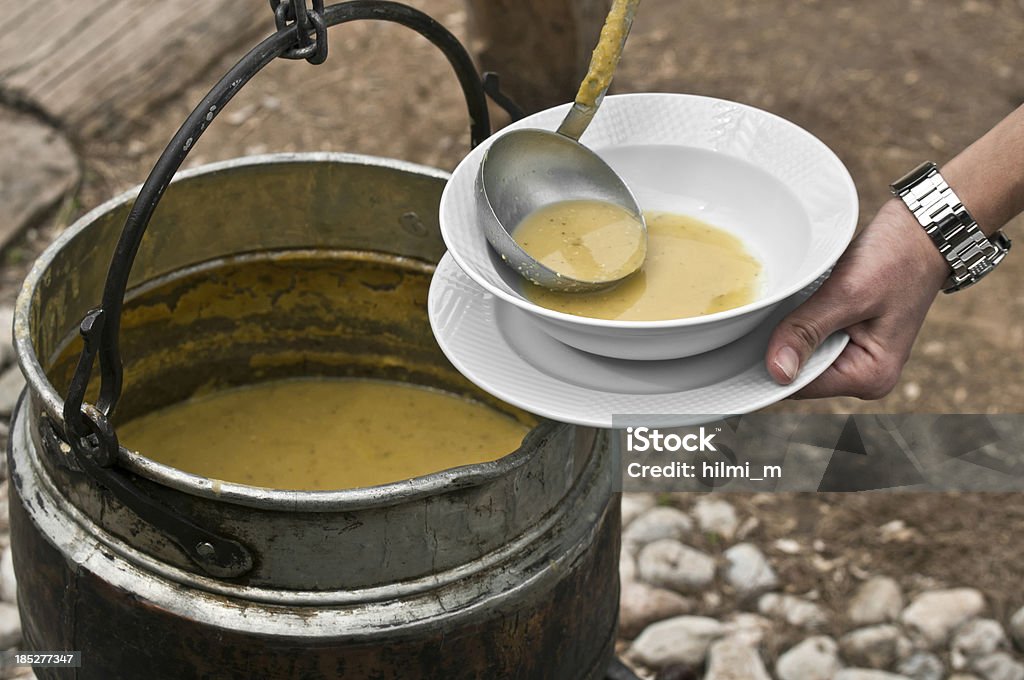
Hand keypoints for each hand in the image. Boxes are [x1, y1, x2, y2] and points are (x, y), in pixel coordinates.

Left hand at [765, 199, 951, 398]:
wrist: (925, 230)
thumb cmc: (897, 258)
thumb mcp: (848, 294)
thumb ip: (808, 332)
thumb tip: (777, 372)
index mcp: (869, 376)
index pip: (799, 386)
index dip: (767, 367)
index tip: (735, 348)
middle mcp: (863, 375)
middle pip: (798, 374)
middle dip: (775, 350)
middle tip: (751, 318)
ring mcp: (856, 358)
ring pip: (801, 356)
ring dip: (786, 334)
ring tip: (773, 306)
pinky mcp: (848, 338)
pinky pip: (811, 339)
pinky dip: (798, 324)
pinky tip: (789, 305)